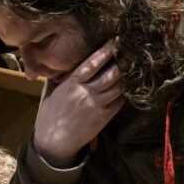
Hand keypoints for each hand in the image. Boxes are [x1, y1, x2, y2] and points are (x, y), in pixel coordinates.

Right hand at [33, 39, 123, 166]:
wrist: (53, 142)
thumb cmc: (49, 116)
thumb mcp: (51, 92)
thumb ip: (60, 78)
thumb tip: (62, 63)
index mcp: (71, 83)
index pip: (92, 63)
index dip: (105, 51)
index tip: (115, 41)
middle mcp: (85, 92)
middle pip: (111, 74)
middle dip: (122, 62)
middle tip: (131, 52)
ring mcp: (96, 105)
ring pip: (118, 87)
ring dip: (126, 77)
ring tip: (134, 68)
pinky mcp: (103, 117)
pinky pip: (119, 103)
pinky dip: (124, 94)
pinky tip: (128, 88)